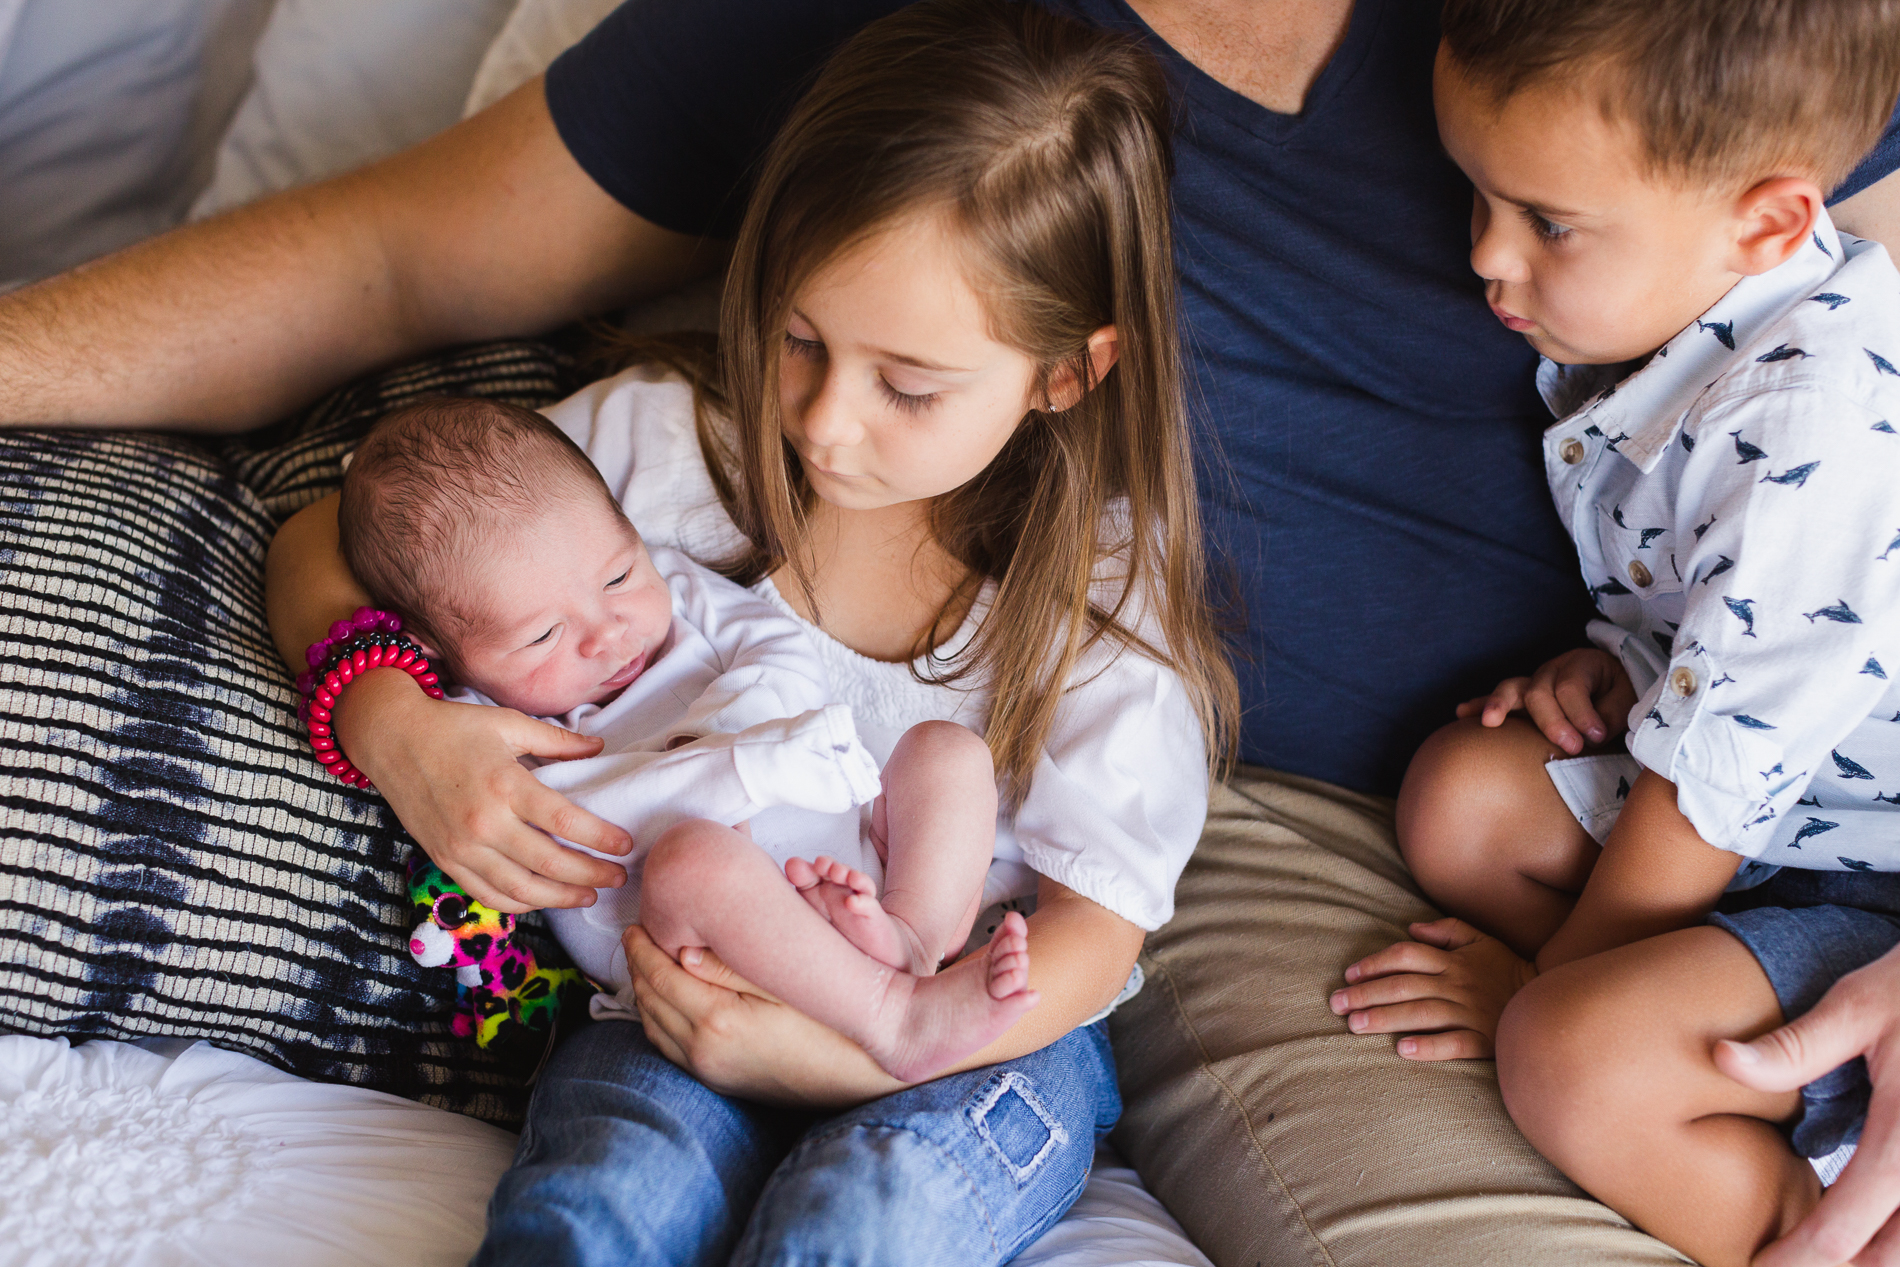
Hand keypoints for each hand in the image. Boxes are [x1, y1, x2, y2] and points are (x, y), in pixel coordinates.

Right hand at [337, 668, 632, 912]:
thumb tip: (599, 748)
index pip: (565, 824)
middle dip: (592, 876)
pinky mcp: (445, 860)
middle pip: (550, 864)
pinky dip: (521, 903)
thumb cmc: (454, 727)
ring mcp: (462, 847)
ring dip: (561, 898)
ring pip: (521, 890)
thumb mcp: (509, 724)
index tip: (626, 846)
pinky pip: (488, 894)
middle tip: (618, 877)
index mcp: (506, 785)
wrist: (392, 739)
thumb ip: (557, 742)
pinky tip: (544, 899)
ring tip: (589, 895)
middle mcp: (484, 823)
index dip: (601, 839)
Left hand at [622, 925, 902, 1108]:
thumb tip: (684, 950)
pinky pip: (669, 1047)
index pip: (660, 976)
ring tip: (646, 961)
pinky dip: (658, 1018)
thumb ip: (733, 966)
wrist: (857, 1078)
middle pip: (650, 1000)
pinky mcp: (717, 1080)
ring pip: (653, 1026)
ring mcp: (708, 1070)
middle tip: (635, 935)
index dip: (643, 947)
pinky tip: (666, 1000)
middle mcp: (704, 1050)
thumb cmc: (831, 1024)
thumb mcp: (785, 985)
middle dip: (638, 965)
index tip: (636, 923)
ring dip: (644, 992)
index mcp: (718, 1020)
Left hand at [1331, 917, 1538, 1059]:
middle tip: (1336, 1004)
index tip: (1349, 975)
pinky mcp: (1485, 1040)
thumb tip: (1412, 926)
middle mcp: (1458, 984)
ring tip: (1354, 1026)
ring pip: (1421, 1013)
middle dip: (1366, 994)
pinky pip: (1455, 1043)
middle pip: (1404, 986)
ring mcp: (1471, 1012)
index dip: (1374, 963)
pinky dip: (1428, 1046)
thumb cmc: (1506, 970)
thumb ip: (1447, 929)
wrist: (1550, 1000)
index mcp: (1453, 961)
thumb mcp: (1481, 940)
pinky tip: (1403, 1049)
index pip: (1406, 956)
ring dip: (1385, 1019)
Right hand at [1455, 648, 1634, 755]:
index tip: (1597, 736)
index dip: (1582, 713)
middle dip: (1552, 721)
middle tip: (1570, 747)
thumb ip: (1612, 714)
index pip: (1572, 687)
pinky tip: (1463, 713)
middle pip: (1540, 691)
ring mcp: (1533, 682)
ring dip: (1499, 705)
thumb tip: (1592, 733)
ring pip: (1512, 690)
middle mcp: (1552, 670)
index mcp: (1582, 664)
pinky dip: (1481, 705)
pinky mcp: (1522, 698)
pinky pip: (1499, 699)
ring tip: (1490, 722)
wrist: (1615, 685)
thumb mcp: (1629, 699)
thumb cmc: (1621, 694)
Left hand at [1715, 943, 1899, 1266]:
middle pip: (1893, 1256)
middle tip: (1785, 1266)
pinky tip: (1869, 1226)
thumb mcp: (1859, 1004)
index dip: (1800, 1258)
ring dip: (1877, 1258)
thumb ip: (1797, 1045)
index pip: (1846, 1226)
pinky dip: (1899, 1232)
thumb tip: (1720, 1059)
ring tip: (1821, 1255)